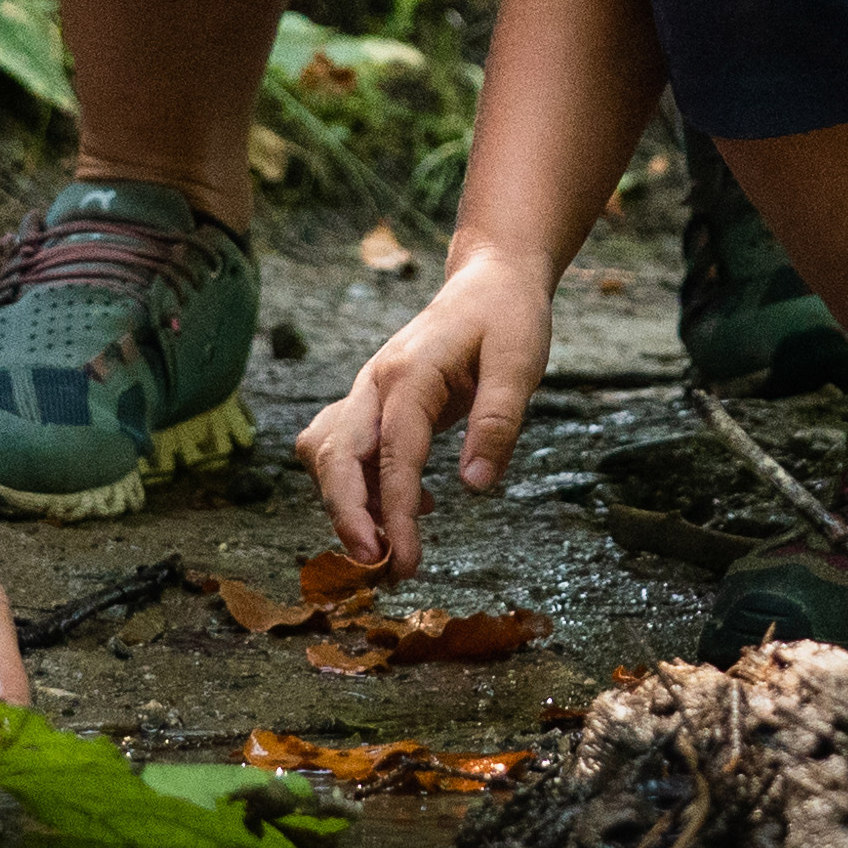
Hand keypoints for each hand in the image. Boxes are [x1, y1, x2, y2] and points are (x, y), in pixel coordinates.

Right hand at [297, 248, 552, 573]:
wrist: (489, 279)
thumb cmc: (507, 317)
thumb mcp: (520, 363)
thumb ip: (497, 422)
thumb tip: (475, 486)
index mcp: (410, 373)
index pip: (392, 453)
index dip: (395, 512)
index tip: (404, 560)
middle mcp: (375, 383)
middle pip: (334, 455)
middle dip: (346, 515)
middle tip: (378, 568)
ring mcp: (368, 392)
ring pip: (327, 455)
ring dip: (347, 504)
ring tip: (389, 549)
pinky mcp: (372, 403)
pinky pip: (344, 451)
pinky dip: (361, 487)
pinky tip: (411, 508)